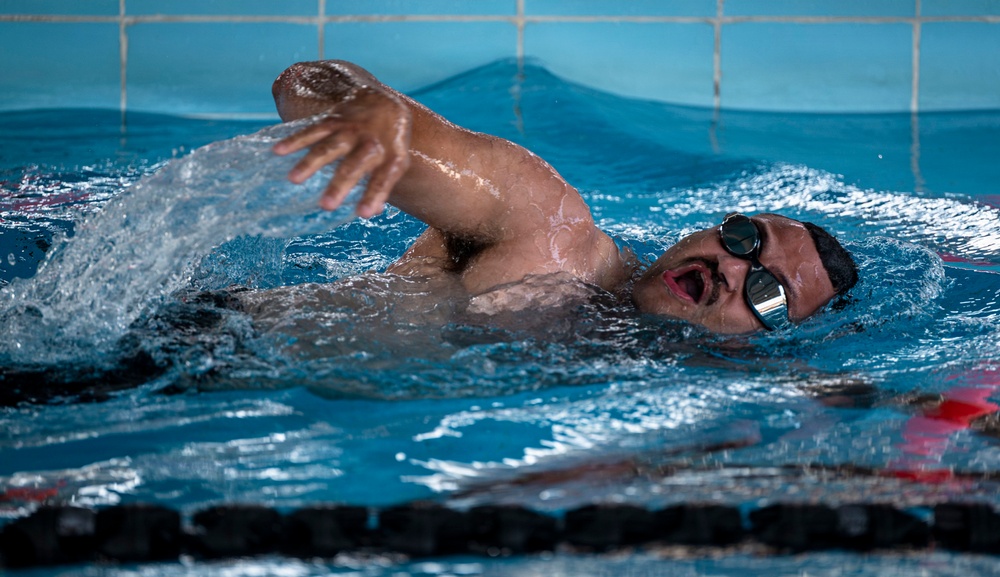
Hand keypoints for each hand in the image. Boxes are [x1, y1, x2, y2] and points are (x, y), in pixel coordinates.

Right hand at [272, 87, 411, 217]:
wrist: (385, 103)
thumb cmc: (388, 144)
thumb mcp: (395, 164)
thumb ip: (382, 187)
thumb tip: (371, 212)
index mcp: (390, 157)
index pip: (382, 180)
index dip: (374, 196)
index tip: (364, 213)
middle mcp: (371, 143)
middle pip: (353, 166)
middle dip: (339, 186)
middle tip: (325, 205)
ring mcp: (351, 130)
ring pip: (329, 147)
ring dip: (311, 163)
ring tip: (293, 179)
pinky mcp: (334, 120)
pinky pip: (313, 130)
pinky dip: (295, 140)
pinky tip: (278, 150)